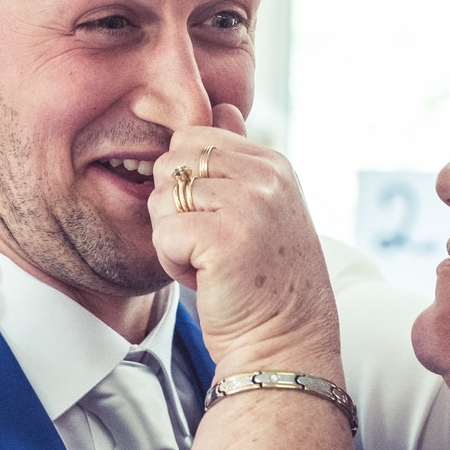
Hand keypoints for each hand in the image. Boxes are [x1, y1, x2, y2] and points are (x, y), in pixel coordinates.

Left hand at [147, 105, 341, 384]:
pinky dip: (173, 263)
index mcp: (273, 163)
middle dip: (175, 208)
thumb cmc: (265, 282)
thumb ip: (239, 157)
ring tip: (210, 263)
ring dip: (174, 239)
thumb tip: (222, 107)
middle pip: (171, 163)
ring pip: (162, 199)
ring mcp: (250, 204)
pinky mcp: (226, 237)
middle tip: (209, 245)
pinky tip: (206, 279)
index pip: (193, 139)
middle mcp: (266, 176)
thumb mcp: (260, 207)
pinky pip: (164, 233)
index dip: (188, 185)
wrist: (286, 342)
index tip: (218, 222)